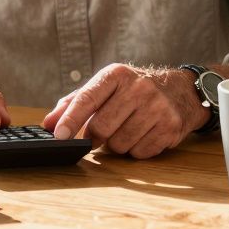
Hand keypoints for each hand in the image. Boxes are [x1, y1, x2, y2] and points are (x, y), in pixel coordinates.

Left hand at [42, 63, 207, 158]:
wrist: (180, 91)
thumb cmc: (133, 90)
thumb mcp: (105, 87)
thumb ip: (75, 103)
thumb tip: (48, 124)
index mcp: (116, 74)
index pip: (88, 99)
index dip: (71, 119)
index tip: (59, 135)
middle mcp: (138, 88)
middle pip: (102, 128)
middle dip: (94, 138)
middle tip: (96, 136)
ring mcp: (157, 108)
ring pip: (120, 144)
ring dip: (116, 145)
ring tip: (125, 130)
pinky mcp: (170, 127)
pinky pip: (139, 153)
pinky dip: (135, 150)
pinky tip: (142, 135)